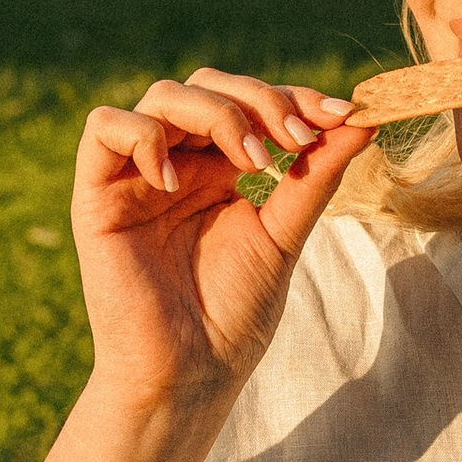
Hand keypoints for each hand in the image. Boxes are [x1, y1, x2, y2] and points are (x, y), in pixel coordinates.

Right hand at [72, 68, 374, 420]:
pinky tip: (175, 181)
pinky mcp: (97, 195)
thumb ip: (315, 176)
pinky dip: (144, 136)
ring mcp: (137, 175)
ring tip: (251, 162)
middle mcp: (177, 164)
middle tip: (296, 138)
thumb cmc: (232, 315)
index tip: (342, 114)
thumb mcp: (285, 235)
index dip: (294, 98)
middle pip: (208, 86)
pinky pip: (104, 127)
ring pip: (163, 95)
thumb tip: (363, 120)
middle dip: (259, 100)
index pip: (250, 104)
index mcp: (218, 170)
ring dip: (215, 113)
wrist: (189, 375)